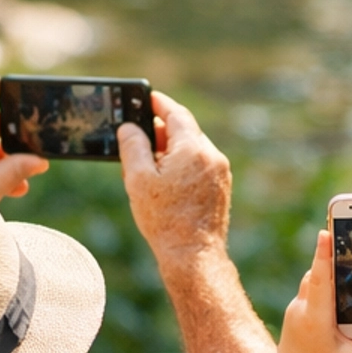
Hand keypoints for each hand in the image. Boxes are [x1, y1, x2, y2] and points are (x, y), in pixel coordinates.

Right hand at [118, 90, 230, 266]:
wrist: (193, 255)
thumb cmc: (164, 219)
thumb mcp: (138, 179)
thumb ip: (133, 146)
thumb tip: (130, 128)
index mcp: (193, 149)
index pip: (176, 113)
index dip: (159, 103)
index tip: (146, 97)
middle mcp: (212, 156)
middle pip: (185, 131)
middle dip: (162, 130)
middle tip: (139, 133)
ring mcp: (220, 172)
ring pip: (192, 149)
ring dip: (171, 149)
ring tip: (147, 163)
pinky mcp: (221, 187)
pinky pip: (200, 165)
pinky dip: (182, 164)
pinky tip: (164, 180)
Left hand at [271, 229, 351, 352]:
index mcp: (314, 319)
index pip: (319, 280)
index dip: (323, 255)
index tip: (325, 232)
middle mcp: (302, 309)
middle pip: (318, 274)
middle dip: (333, 256)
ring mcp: (297, 308)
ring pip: (314, 280)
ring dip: (329, 270)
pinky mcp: (297, 311)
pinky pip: (312, 289)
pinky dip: (325, 283)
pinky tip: (343, 283)